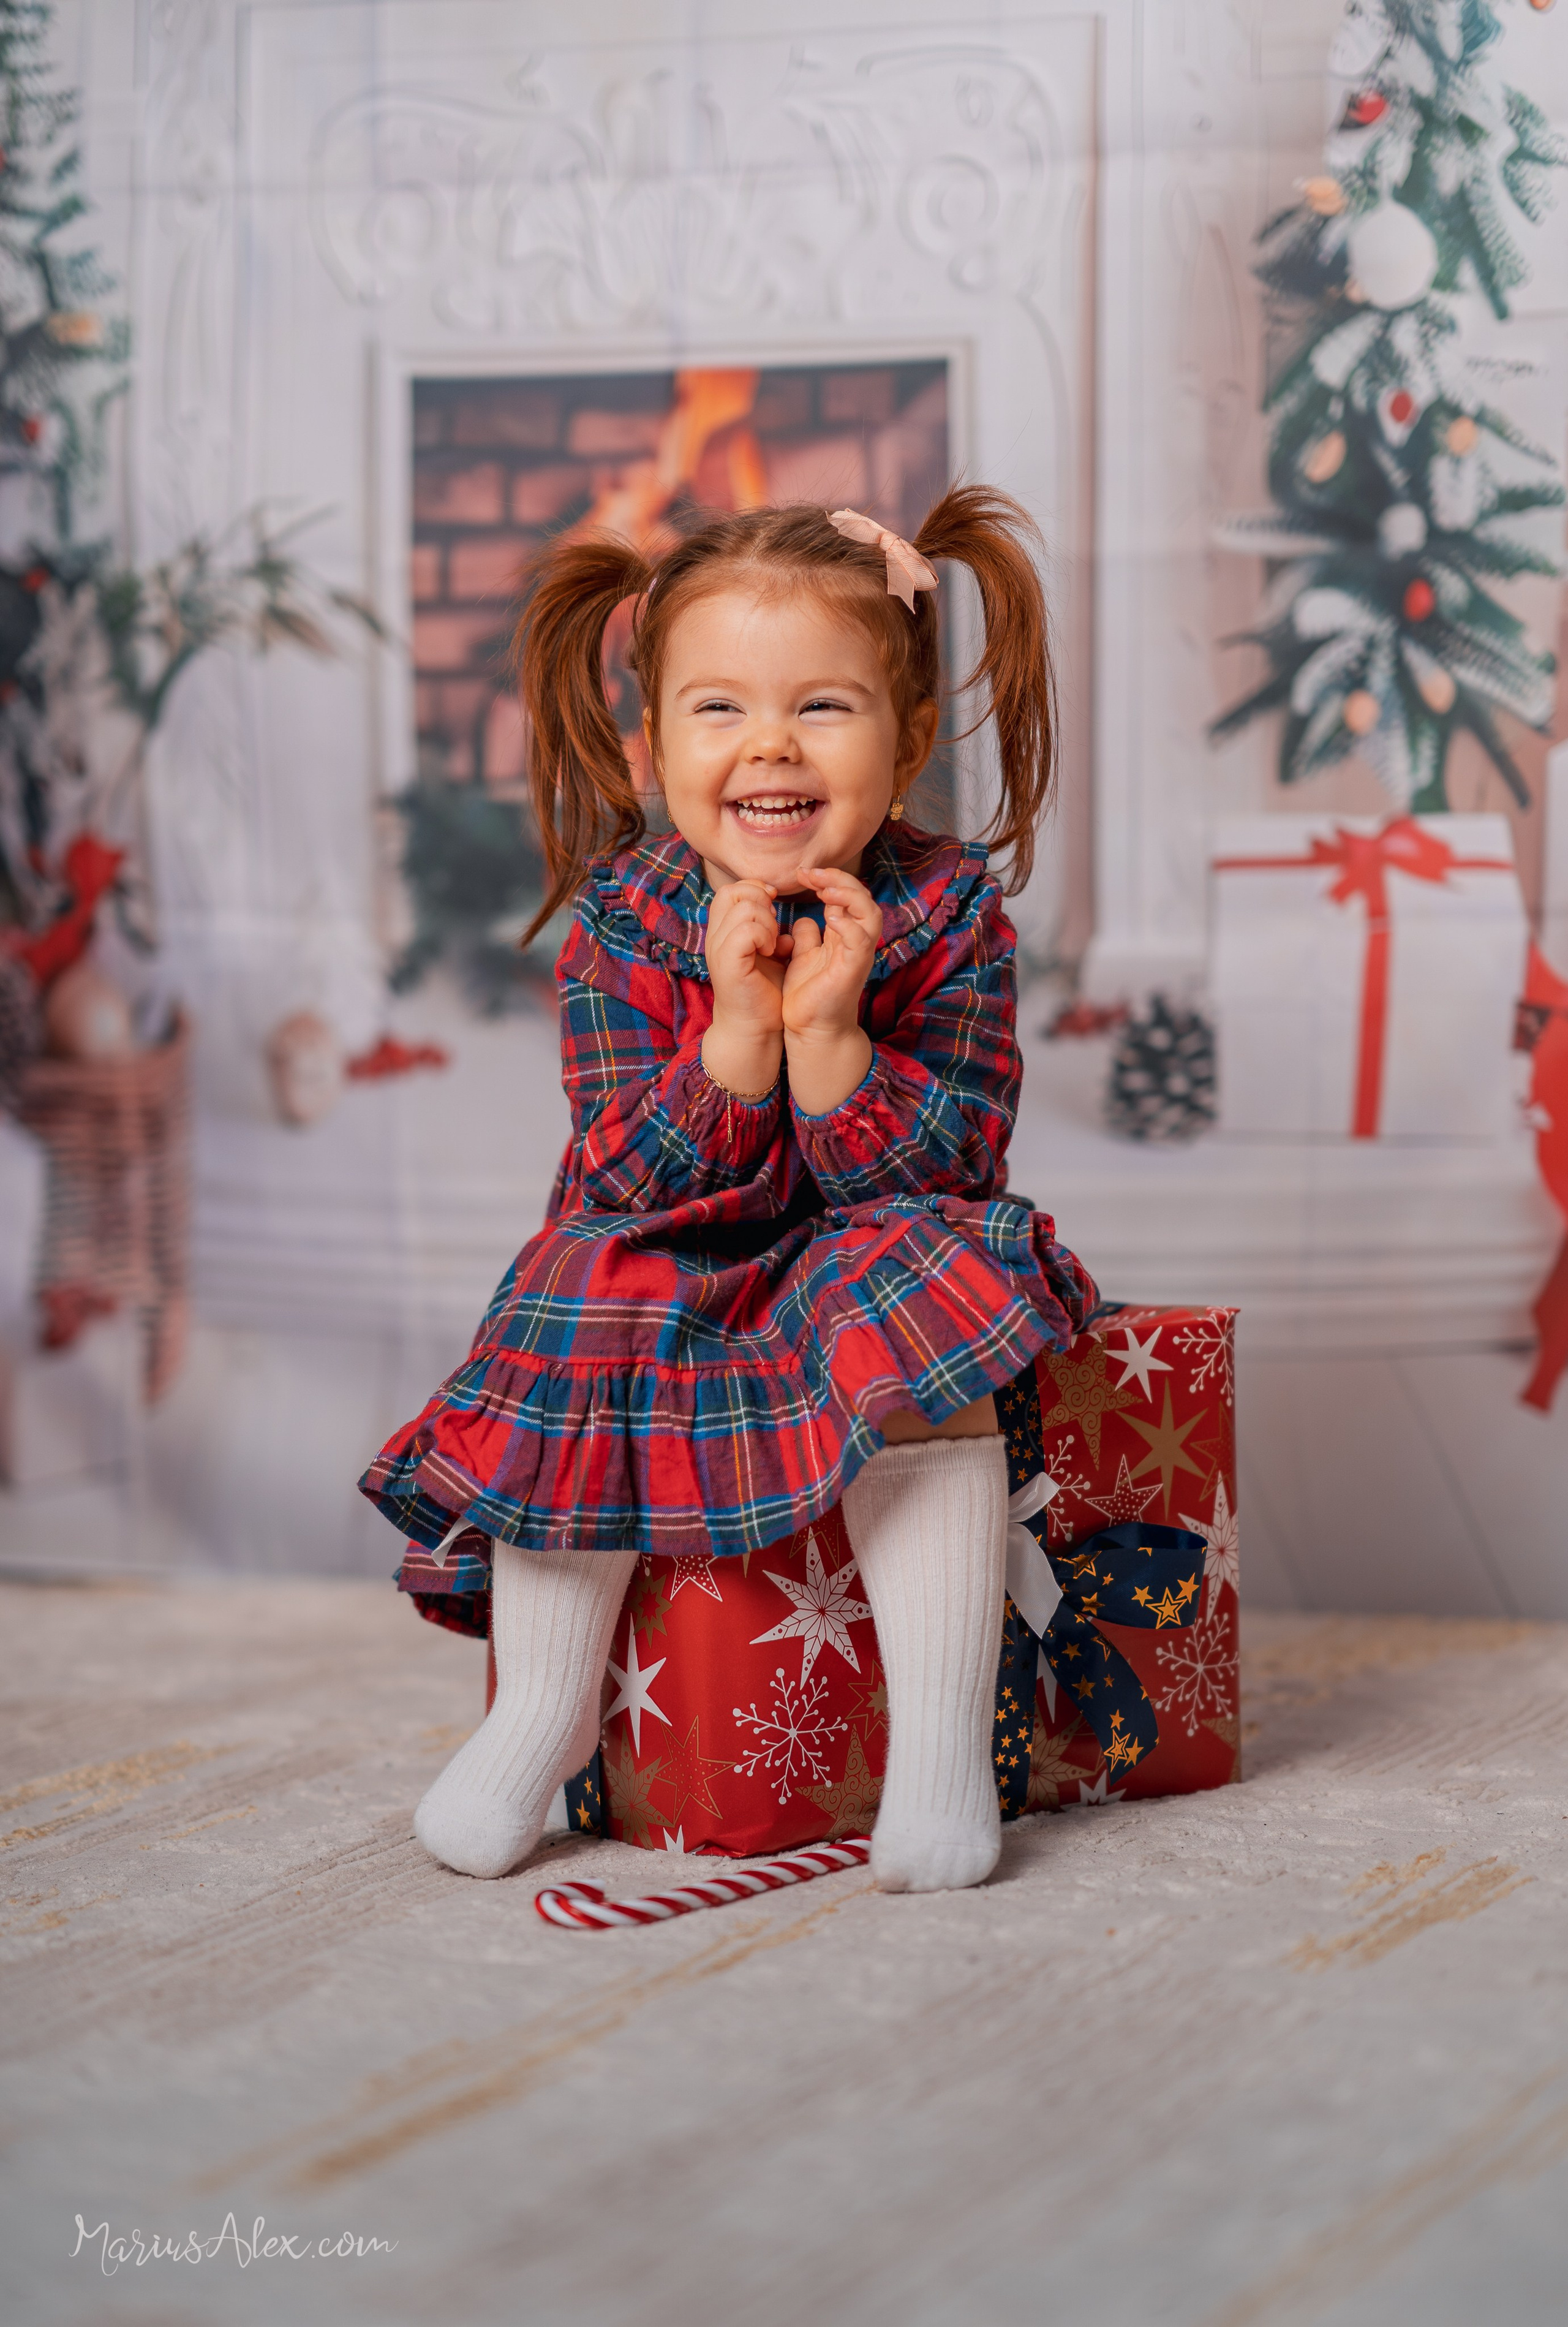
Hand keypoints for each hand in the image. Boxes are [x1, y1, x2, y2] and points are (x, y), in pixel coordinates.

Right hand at [702, 878, 788, 1096]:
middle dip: (761, 901)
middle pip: (731, 892)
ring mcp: (718, 950)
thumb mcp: (769, 955)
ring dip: (767, 921)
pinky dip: (764, 935)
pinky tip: (771, 951)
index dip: (755, 891)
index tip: (774, 910)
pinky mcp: (727, 964)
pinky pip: (746, 930)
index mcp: (722, 932)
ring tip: (773, 944)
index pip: (731, 890)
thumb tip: (784, 922)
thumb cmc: (764, 993)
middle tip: (773, 928)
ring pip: (743, 908)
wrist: (755, 1029)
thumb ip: (771, 933)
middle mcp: (715, 937)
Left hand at [780, 864, 877, 1114]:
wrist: (809, 1029)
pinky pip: (860, 940)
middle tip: (810, 873)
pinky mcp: (854, 969)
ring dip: (848, 895)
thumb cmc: (808, 994)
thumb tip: (803, 918)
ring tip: (824, 890)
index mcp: (844, 935)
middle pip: (863, 897)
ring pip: (869, 913)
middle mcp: (856, 941)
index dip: (828, 879)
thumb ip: (807, 936)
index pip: (847, 895)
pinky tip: (830, 917)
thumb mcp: (802, 956)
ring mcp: (858, 955)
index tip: (802, 873)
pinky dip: (848, 925)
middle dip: (838, 879)